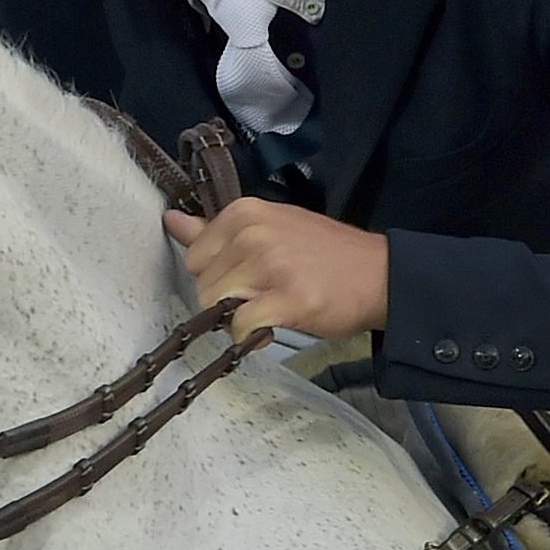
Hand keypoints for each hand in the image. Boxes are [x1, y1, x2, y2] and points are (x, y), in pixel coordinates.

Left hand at [165, 198, 389, 341]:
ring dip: (238, 318)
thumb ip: (215, 230)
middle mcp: (252, 233)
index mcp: (244, 213)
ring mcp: (269, 265)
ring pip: (217, 306)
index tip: (246, 277)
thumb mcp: (268, 227)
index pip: (194, 256)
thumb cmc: (322, 254)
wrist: (379, 275)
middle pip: (203, 284)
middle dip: (226, 299)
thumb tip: (171, 220)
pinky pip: (241, 326)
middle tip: (262, 295)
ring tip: (270, 308)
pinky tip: (271, 326)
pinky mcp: (286, 298)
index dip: (217, 274)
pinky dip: (250, 336)